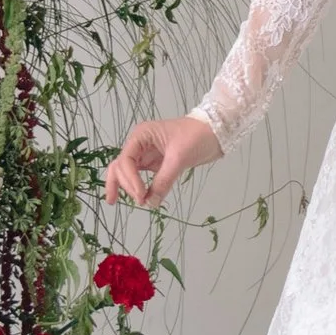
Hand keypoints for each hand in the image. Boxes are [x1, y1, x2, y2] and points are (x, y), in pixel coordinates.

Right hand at [105, 113, 222, 208]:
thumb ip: (164, 180)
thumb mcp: (179, 158)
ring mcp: (145, 154)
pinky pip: (140, 177)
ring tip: (137, 202)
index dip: (130, 180)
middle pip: (120, 166)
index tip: (141, 195)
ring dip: (127, 187)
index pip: (125, 160)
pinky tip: (141, 199)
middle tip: (139, 202)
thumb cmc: (197, 136)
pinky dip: (138, 188)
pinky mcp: (154, 163)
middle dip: (124, 184)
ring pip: (126, 172)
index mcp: (141, 136)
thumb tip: (151, 203)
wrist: (215, 132)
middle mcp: (139, 144)